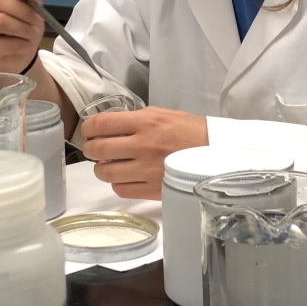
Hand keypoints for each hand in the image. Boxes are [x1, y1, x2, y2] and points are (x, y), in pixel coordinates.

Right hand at [0, 0, 46, 73]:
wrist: (18, 55)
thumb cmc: (22, 26)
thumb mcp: (30, 7)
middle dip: (22, 9)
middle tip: (38, 19)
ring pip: (0, 20)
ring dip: (24, 27)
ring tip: (32, 33)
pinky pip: (4, 43)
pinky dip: (21, 44)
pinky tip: (24, 45)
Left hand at [81, 107, 208, 199]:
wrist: (218, 155)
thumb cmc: (192, 132)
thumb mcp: (164, 114)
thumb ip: (137, 118)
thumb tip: (111, 124)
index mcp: (146, 122)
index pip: (101, 124)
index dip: (88, 127)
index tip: (88, 130)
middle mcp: (143, 145)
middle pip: (97, 149)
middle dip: (90, 148)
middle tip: (94, 148)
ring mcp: (146, 170)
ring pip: (105, 172)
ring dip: (102, 168)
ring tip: (109, 164)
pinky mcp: (152, 190)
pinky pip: (120, 189)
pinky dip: (118, 183)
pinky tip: (126, 177)